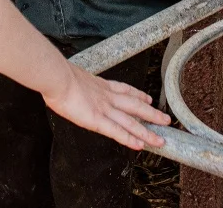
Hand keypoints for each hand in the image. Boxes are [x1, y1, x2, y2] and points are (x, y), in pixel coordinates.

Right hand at [41, 65, 169, 150]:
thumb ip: (76, 82)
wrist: (57, 77)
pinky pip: (117, 132)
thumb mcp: (71, 76)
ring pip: (131, 122)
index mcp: (100, 85)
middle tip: (166, 120)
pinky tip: (140, 145)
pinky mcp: (97, 120)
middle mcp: (107, 96)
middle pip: (135, 106)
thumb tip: (68, 83)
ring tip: (161, 139)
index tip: (148, 98)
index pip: (125, 90)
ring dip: (147, 131)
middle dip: (152, 114)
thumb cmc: (57, 76)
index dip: (138, 95)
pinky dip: (130, 139)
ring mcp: (104, 109)